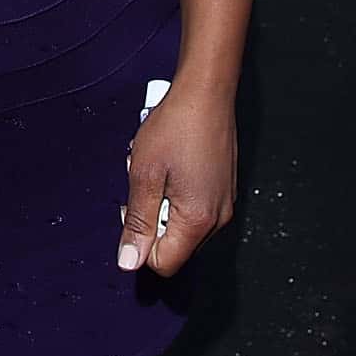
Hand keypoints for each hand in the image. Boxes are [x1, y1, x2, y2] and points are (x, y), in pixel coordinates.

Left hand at [116, 83, 234, 275]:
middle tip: (145, 186)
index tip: (132, 211)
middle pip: (176, 247)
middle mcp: (218, 218)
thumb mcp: (144, 175)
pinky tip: (173, 168)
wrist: (206, 92)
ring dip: (164, 206)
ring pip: (184, 227)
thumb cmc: (177, 126)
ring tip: (159, 173)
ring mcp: (225, 203)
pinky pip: (196, 209)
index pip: (165, 263)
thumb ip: (138, 222)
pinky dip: (178, 195)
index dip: (141, 244)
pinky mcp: (224, 190)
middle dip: (153, 222)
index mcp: (198, 220)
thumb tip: (130, 260)